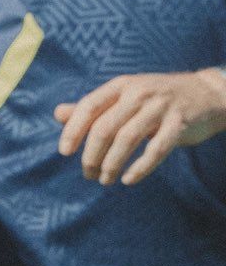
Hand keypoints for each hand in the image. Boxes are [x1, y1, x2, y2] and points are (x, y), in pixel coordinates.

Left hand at [55, 68, 225, 185]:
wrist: (208, 93)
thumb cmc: (157, 99)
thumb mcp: (125, 96)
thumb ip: (94, 107)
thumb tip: (58, 113)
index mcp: (122, 85)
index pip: (89, 106)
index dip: (73, 130)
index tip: (65, 152)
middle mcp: (139, 93)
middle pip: (104, 128)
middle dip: (91, 156)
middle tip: (88, 174)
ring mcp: (161, 107)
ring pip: (126, 140)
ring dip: (111, 165)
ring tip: (104, 180)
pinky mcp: (179, 124)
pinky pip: (155, 150)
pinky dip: (139, 168)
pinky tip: (128, 180)